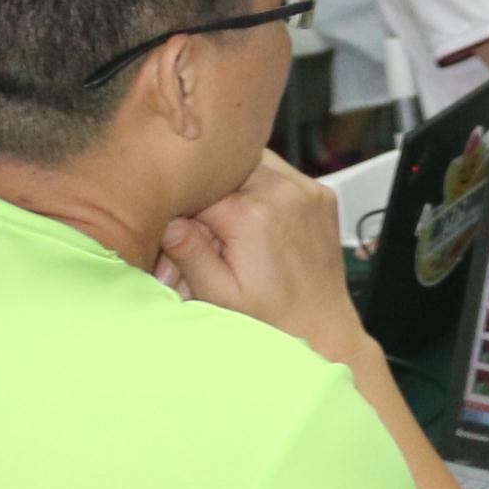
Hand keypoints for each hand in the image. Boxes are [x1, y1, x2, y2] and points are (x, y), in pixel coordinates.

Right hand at [159, 150, 367, 368]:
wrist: (321, 326)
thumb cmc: (270, 317)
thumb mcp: (219, 293)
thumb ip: (190, 253)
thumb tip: (167, 221)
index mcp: (250, 214)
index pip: (199, 189)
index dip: (185, 210)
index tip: (185, 233)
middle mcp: (282, 192)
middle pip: (227, 169)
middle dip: (213, 193)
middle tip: (213, 230)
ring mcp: (306, 190)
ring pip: (255, 162)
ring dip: (240, 184)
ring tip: (237, 223)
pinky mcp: (322, 194)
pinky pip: (284, 173)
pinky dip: (268, 188)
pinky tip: (264, 221)